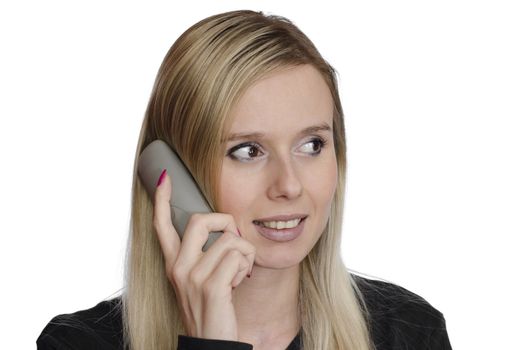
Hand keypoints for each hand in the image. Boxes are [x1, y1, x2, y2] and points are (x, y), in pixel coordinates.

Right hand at [153, 171, 255, 340]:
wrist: (211, 344)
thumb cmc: (211, 309)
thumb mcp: (200, 280)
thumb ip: (204, 255)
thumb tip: (226, 230)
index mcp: (173, 264)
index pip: (162, 225)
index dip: (163, 199)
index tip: (165, 178)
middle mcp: (177, 267)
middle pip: (200, 219)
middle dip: (225, 221)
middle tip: (235, 241)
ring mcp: (192, 277)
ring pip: (229, 239)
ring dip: (244, 254)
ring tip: (239, 273)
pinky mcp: (211, 286)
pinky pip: (238, 255)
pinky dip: (247, 266)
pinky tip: (240, 281)